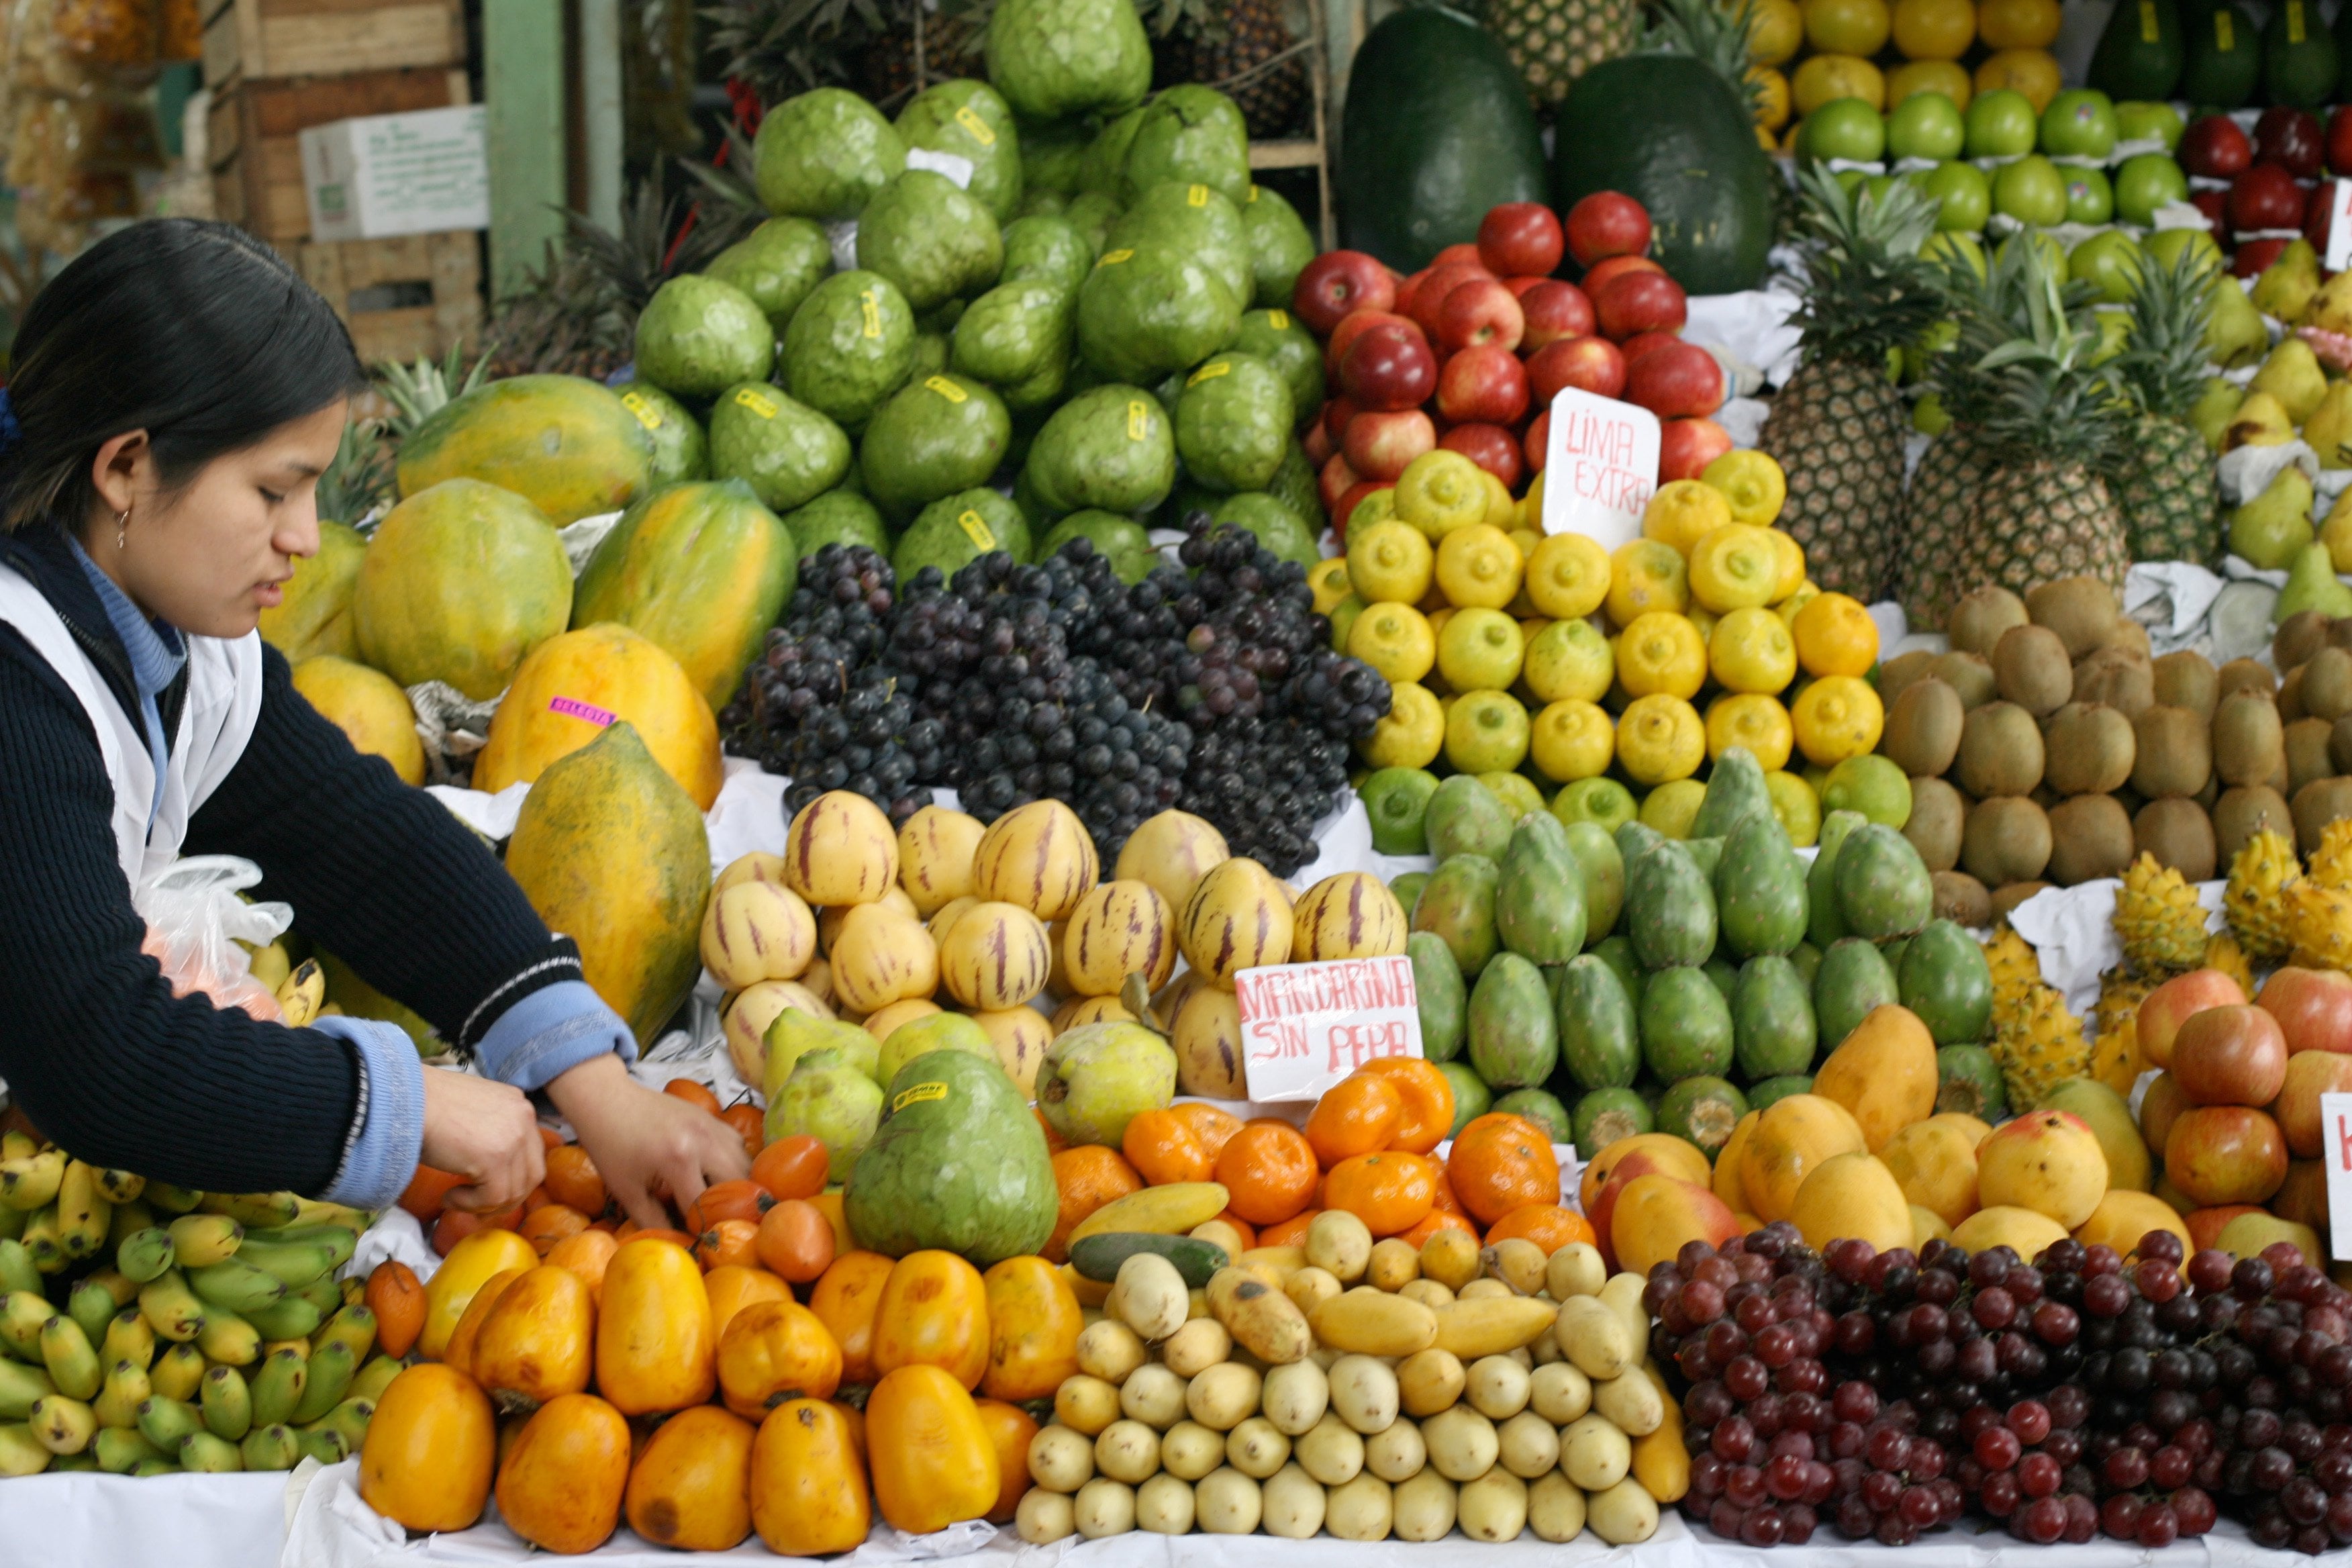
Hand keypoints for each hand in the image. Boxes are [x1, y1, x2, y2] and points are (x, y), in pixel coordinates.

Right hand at [419, 1067, 544, 1214]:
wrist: (403, 1100)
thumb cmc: (425, 1104)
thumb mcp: (471, 1110)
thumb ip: (490, 1130)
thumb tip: (492, 1166)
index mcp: (518, 1105)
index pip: (531, 1151)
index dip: (512, 1177)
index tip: (488, 1189)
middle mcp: (524, 1118)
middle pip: (532, 1174)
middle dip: (507, 1197)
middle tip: (479, 1206)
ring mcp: (513, 1138)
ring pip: (514, 1191)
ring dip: (484, 1204)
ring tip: (455, 1198)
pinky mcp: (495, 1159)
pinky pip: (493, 1198)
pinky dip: (470, 1205)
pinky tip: (449, 1197)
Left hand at [548, 1053, 749, 1230]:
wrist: (606, 1099)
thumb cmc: (610, 1146)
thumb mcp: (626, 1190)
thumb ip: (653, 1221)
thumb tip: (678, 1243)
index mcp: (679, 1160)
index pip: (703, 1207)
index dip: (699, 1229)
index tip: (696, 1242)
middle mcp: (704, 1140)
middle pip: (737, 1184)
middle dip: (728, 1208)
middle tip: (715, 1224)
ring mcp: (712, 1125)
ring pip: (745, 1163)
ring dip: (737, 1186)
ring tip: (721, 1203)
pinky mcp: (712, 1118)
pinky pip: (738, 1146)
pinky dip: (735, 1164)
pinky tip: (718, 1175)